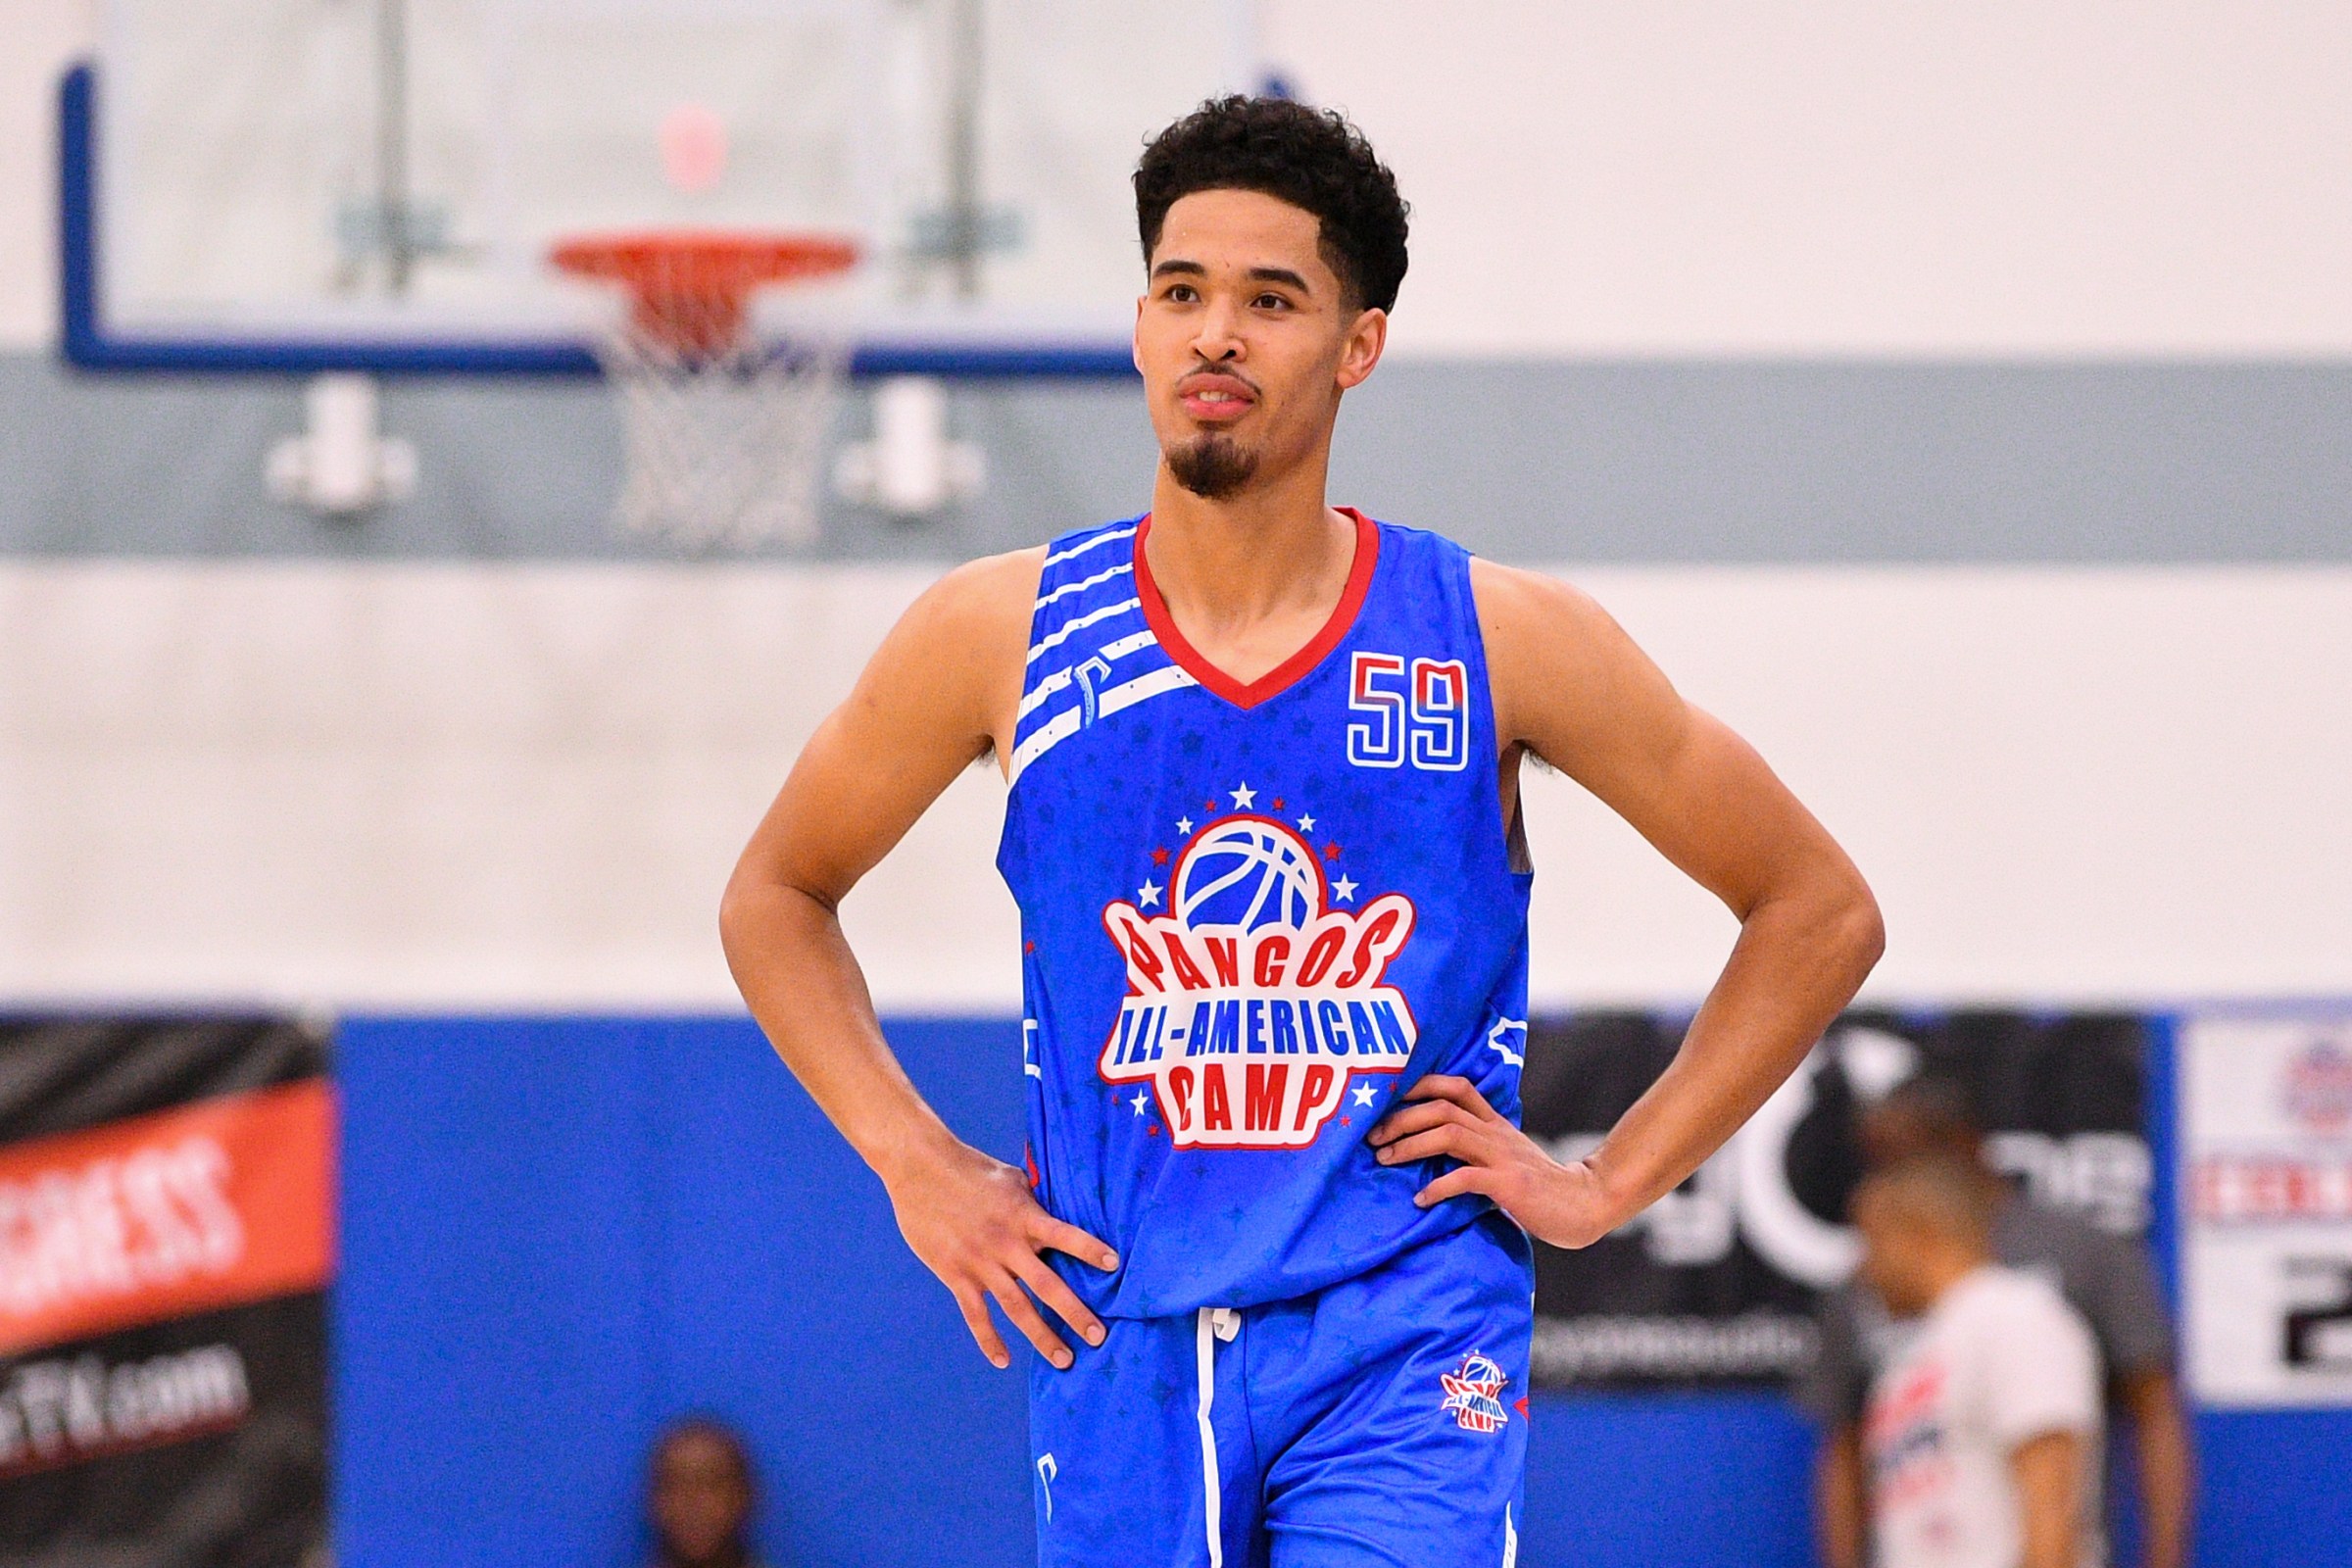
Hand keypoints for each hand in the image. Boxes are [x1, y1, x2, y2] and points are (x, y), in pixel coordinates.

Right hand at [882, 1136, 1118, 1370]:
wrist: (919, 1168)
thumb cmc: (969, 1167)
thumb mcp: (1010, 1177)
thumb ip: (1034, 1200)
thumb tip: (1059, 1209)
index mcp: (1023, 1216)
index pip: (1064, 1235)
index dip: (1089, 1249)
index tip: (1115, 1265)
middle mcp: (1006, 1243)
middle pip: (1047, 1286)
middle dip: (1075, 1314)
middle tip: (1099, 1337)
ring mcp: (980, 1262)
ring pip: (1017, 1308)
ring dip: (1042, 1336)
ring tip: (1064, 1360)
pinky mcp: (955, 1275)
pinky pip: (976, 1315)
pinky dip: (990, 1340)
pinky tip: (1004, 1361)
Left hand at [1368, 1075, 1624, 1249]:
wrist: (1585, 1203)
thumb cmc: (1540, 1186)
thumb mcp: (1506, 1157)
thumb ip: (1476, 1150)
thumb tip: (1432, 1151)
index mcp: (1495, 1124)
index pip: (1457, 1087)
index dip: (1421, 1085)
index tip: (1387, 1099)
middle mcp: (1496, 1133)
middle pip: (1442, 1107)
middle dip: (1402, 1118)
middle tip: (1372, 1137)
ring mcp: (1502, 1157)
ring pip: (1448, 1134)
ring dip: (1410, 1145)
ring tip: (1385, 1160)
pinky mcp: (1508, 1184)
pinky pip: (1466, 1178)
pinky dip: (1438, 1187)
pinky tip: (1421, 1200)